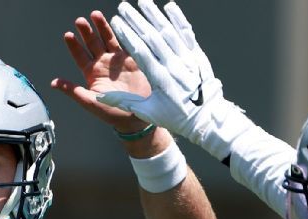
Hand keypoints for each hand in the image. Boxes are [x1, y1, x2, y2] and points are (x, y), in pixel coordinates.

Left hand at [50, 11, 153, 134]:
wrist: (137, 117)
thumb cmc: (112, 113)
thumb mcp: (89, 102)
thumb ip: (72, 90)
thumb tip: (54, 83)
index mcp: (91, 74)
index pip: (79, 56)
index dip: (74, 45)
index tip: (68, 35)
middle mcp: (102, 65)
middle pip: (92, 44)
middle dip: (86, 32)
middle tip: (80, 21)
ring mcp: (116, 61)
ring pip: (107, 40)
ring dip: (101, 28)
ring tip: (94, 15)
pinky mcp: (130, 60)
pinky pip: (124, 43)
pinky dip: (119, 33)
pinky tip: (115, 22)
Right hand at [102, 0, 254, 160]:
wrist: (207, 118)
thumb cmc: (176, 118)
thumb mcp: (149, 113)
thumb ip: (125, 102)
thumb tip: (100, 97)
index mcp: (160, 78)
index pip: (140, 51)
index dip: (127, 34)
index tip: (116, 21)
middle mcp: (174, 65)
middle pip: (152, 36)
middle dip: (136, 19)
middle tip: (123, 6)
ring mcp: (187, 58)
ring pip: (169, 31)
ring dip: (154, 14)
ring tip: (142, 1)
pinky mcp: (196, 55)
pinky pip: (186, 33)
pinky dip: (178, 18)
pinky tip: (169, 6)